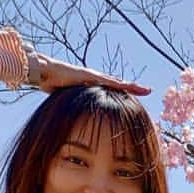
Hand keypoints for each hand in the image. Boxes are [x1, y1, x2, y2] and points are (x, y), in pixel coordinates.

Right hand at [34, 53, 150, 96]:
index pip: (112, 90)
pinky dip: (120, 85)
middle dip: (134, 88)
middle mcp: (96, 79)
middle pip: (119, 85)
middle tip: (148, 90)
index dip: (124, 93)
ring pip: (118, 83)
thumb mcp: (68, 99)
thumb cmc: (53, 85)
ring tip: (147, 89)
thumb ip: (74, 106)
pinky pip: (109, 82)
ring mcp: (95, 77)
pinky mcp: (91, 76)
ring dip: (132, 86)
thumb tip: (71, 120)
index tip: (136, 96)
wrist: (45, 72)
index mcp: (92, 85)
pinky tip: (131, 87)